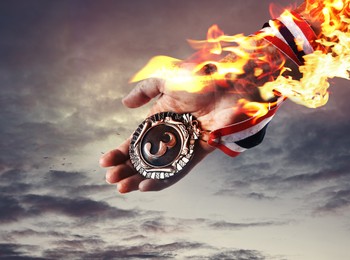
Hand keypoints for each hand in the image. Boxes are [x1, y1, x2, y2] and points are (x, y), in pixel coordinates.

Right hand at [99, 65, 260, 192]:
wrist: (229, 86)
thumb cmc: (199, 79)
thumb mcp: (166, 80)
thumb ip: (145, 90)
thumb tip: (124, 104)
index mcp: (159, 120)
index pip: (136, 141)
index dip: (120, 152)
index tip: (104, 161)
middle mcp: (169, 135)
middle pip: (144, 158)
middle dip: (126, 169)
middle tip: (111, 179)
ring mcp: (183, 146)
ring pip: (158, 168)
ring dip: (139, 179)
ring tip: (122, 187)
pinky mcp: (197, 154)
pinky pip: (178, 171)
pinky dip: (162, 180)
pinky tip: (145, 186)